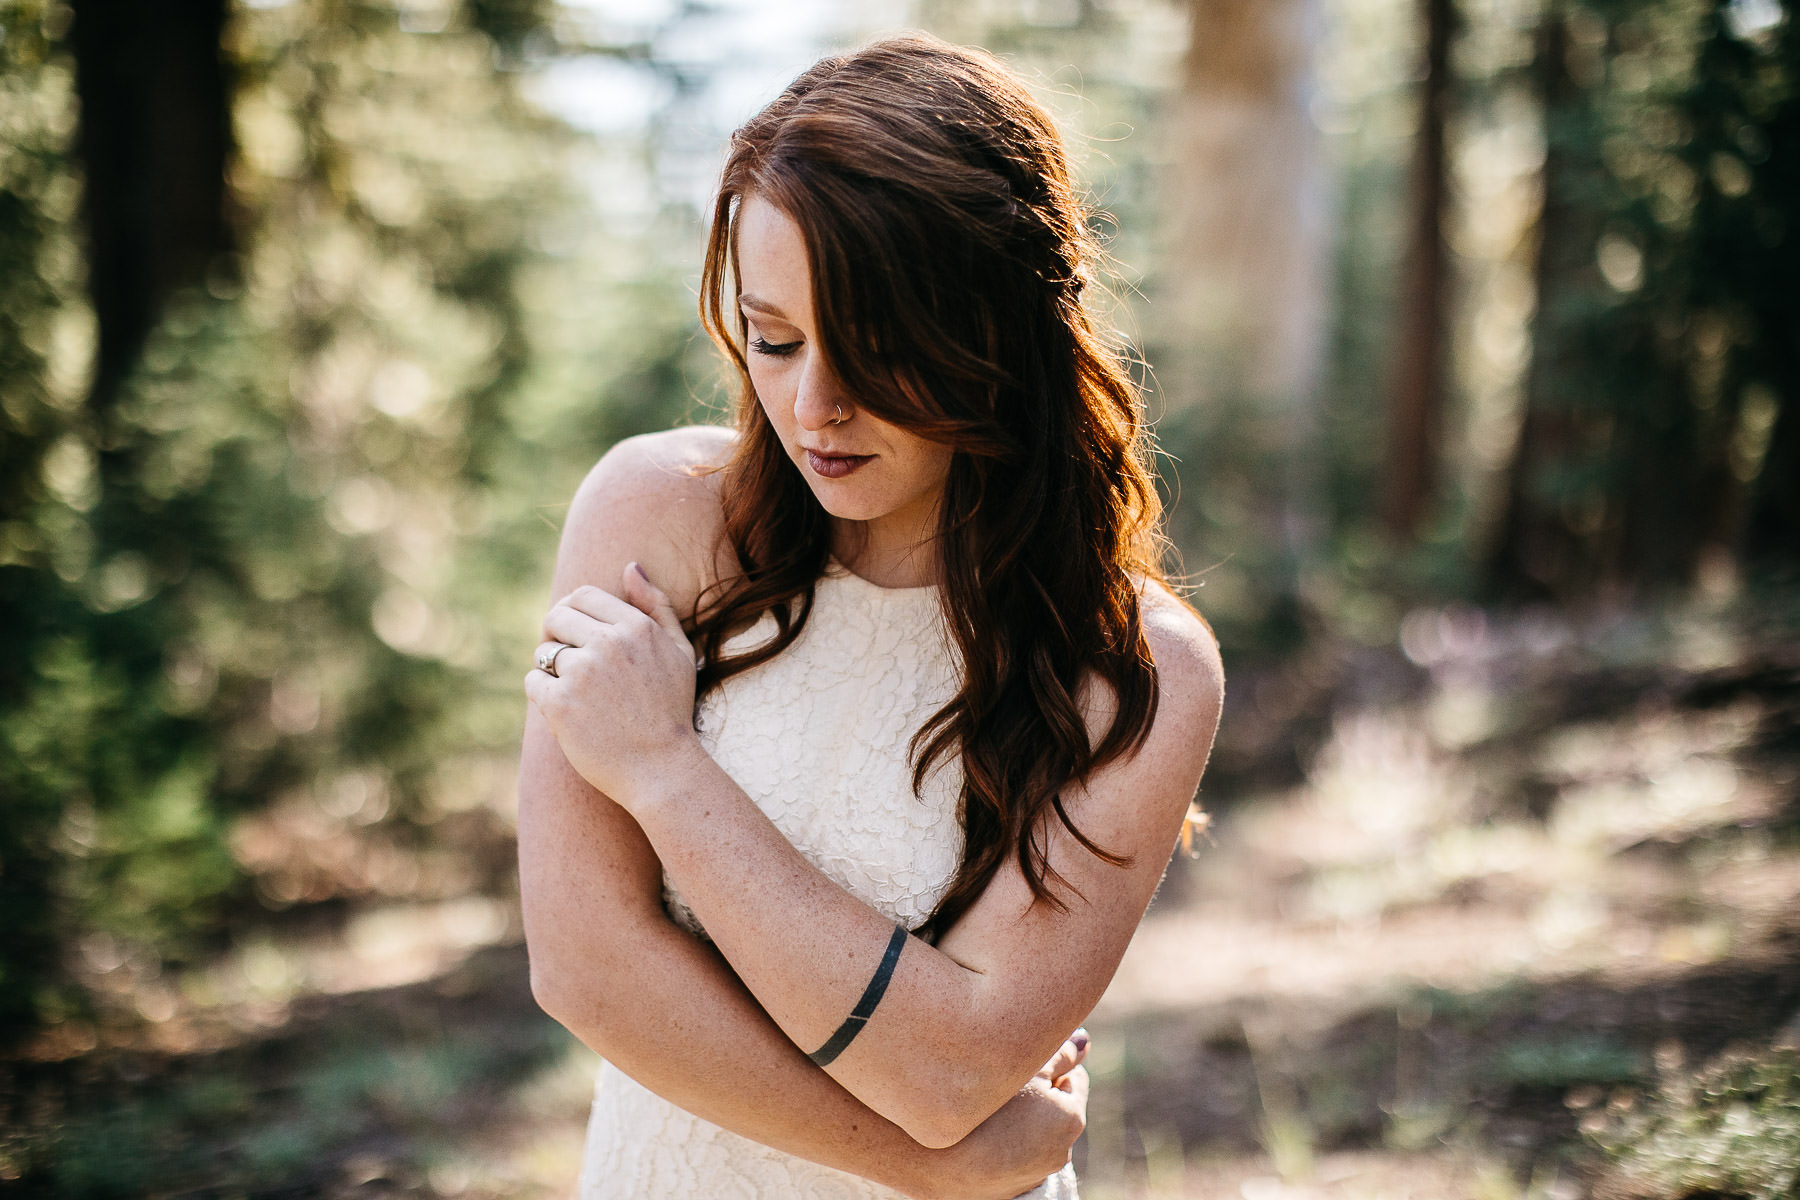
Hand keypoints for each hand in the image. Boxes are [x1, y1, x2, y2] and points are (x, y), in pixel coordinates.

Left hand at [525, 563, 702, 807]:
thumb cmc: (671, 711)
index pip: (583, 596)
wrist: (663, 769)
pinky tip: (566, 713)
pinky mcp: (561, 703)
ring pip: (544, 652)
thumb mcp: (679, 652)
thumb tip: (630, 566)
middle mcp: (609, 643)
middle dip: (555, 636)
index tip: (575, 635)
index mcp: (636, 627)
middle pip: (557, 617)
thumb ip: (656, 606)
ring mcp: (583, 672)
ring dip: (552, 671)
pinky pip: (533, 681)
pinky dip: (543, 696)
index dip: (572, 613)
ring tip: (576, 696)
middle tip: (567, 665)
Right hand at [911, 1030, 1089, 1199]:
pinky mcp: (1015, 1186)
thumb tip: (1084, 1041)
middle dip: (1037, 1091)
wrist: (938, 1162)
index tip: (1021, 1061)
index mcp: (1072, 1119)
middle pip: (1056, 1105)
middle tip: (1002, 1081)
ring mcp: (1039, 1172)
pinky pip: (1018, 1152)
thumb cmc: (985, 1109)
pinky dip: (1008, 1140)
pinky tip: (983, 1132)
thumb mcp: (1027, 1068)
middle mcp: (1063, 1150)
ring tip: (989, 1109)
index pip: (1074, 1076)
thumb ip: (1061, 1052)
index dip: (1049, 1063)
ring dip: (1023, 1117)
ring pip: (1036, 1130)